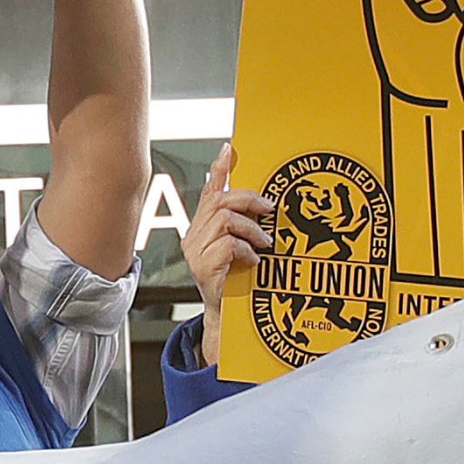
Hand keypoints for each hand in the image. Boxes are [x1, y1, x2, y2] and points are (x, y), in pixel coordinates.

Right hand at [185, 146, 271, 301]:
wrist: (225, 314)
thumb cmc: (235, 280)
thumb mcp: (241, 246)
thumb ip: (244, 225)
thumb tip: (263, 205)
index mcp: (202, 227)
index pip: (210, 192)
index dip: (219, 170)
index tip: (228, 150)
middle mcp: (194, 236)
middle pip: (220, 201)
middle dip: (248, 200)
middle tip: (269, 209)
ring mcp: (196, 251)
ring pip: (225, 219)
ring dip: (251, 228)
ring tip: (265, 242)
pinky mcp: (203, 266)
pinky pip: (228, 244)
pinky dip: (246, 249)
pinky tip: (253, 260)